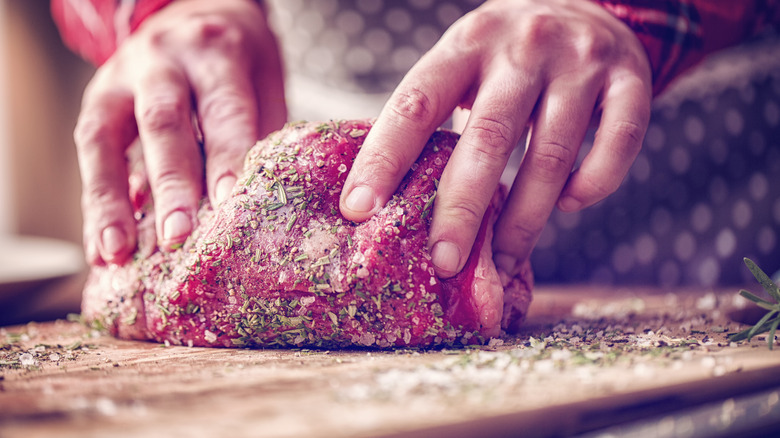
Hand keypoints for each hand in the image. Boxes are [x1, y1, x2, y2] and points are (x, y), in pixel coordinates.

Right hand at [75, 0, 285, 264]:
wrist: (190, 10)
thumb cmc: (236, 58)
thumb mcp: (261, 79)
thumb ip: (258, 133)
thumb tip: (258, 204)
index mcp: (217, 52)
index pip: (223, 109)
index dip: (225, 157)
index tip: (227, 205)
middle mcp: (164, 61)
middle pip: (163, 122)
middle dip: (170, 184)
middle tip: (177, 237)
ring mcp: (121, 78)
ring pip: (106, 137)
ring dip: (111, 200)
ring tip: (117, 252)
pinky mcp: (95, 99)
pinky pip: (89, 152)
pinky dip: (96, 203)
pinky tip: (101, 246)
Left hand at [339, 0, 650, 277]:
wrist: (586, 1)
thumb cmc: (506, 53)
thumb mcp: (463, 61)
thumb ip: (436, 116)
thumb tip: (389, 202)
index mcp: (466, 45)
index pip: (416, 104)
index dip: (383, 159)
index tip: (358, 210)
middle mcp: (523, 48)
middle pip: (487, 139)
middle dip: (461, 210)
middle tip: (443, 263)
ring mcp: (581, 63)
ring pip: (550, 155)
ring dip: (525, 219)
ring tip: (504, 259)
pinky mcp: (631, 80)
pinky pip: (617, 144)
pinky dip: (591, 185)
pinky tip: (568, 204)